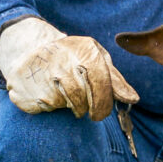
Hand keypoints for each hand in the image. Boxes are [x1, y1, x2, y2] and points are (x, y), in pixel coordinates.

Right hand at [0, 16, 140, 124]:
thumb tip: (133, 99)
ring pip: (67, 103)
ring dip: (73, 107)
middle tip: (92, 113)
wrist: (29, 48)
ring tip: (70, 99)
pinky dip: (52, 106)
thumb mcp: (95, 59)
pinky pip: (48, 106)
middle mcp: (64, 60)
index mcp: (84, 50)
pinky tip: (49, 93)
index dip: (104, 102)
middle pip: (84, 96)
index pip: (100, 80)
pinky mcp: (29, 88)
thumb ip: (115, 80)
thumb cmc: (72, 57)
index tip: (101, 114)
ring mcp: (44, 74)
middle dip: (91, 109)